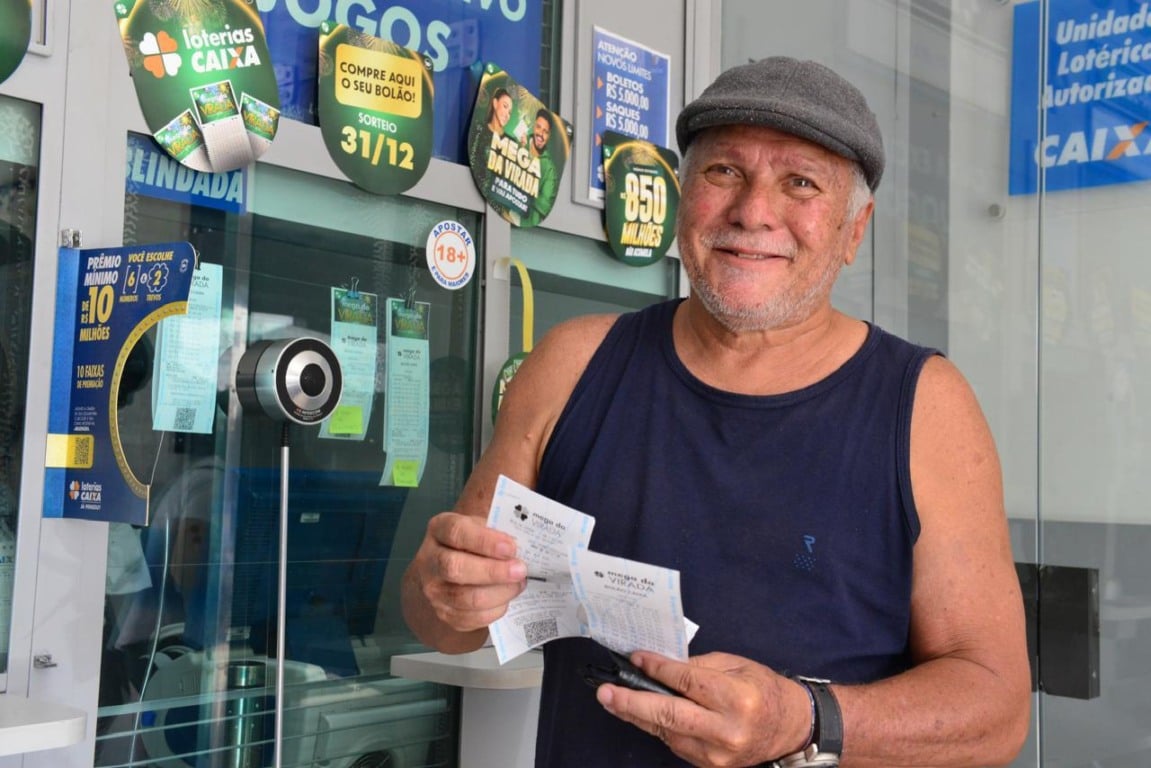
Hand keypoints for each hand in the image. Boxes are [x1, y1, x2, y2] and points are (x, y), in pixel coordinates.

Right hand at [408, 511, 526, 634]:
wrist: (455, 565)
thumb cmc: (476, 541)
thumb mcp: (483, 525)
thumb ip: (499, 530)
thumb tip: (524, 545)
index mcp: (439, 529)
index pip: (456, 532)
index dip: (484, 541)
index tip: (511, 547)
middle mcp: (429, 560)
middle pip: (455, 568)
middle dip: (493, 571)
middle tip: (520, 570)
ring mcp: (433, 590)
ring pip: (465, 598)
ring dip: (499, 593)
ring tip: (519, 583)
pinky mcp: (443, 613)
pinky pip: (471, 618)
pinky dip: (494, 610)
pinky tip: (507, 598)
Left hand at [595, 651, 810, 767]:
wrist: (791, 728)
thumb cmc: (764, 689)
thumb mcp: (736, 666)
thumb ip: (697, 667)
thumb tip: (659, 665)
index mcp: (736, 698)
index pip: (686, 682)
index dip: (656, 669)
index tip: (635, 658)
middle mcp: (725, 730)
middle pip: (669, 715)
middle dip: (631, 702)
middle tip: (605, 691)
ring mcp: (716, 754)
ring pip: (666, 732)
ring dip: (637, 715)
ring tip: (613, 699)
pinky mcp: (710, 766)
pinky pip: (674, 743)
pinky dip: (656, 727)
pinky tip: (642, 714)